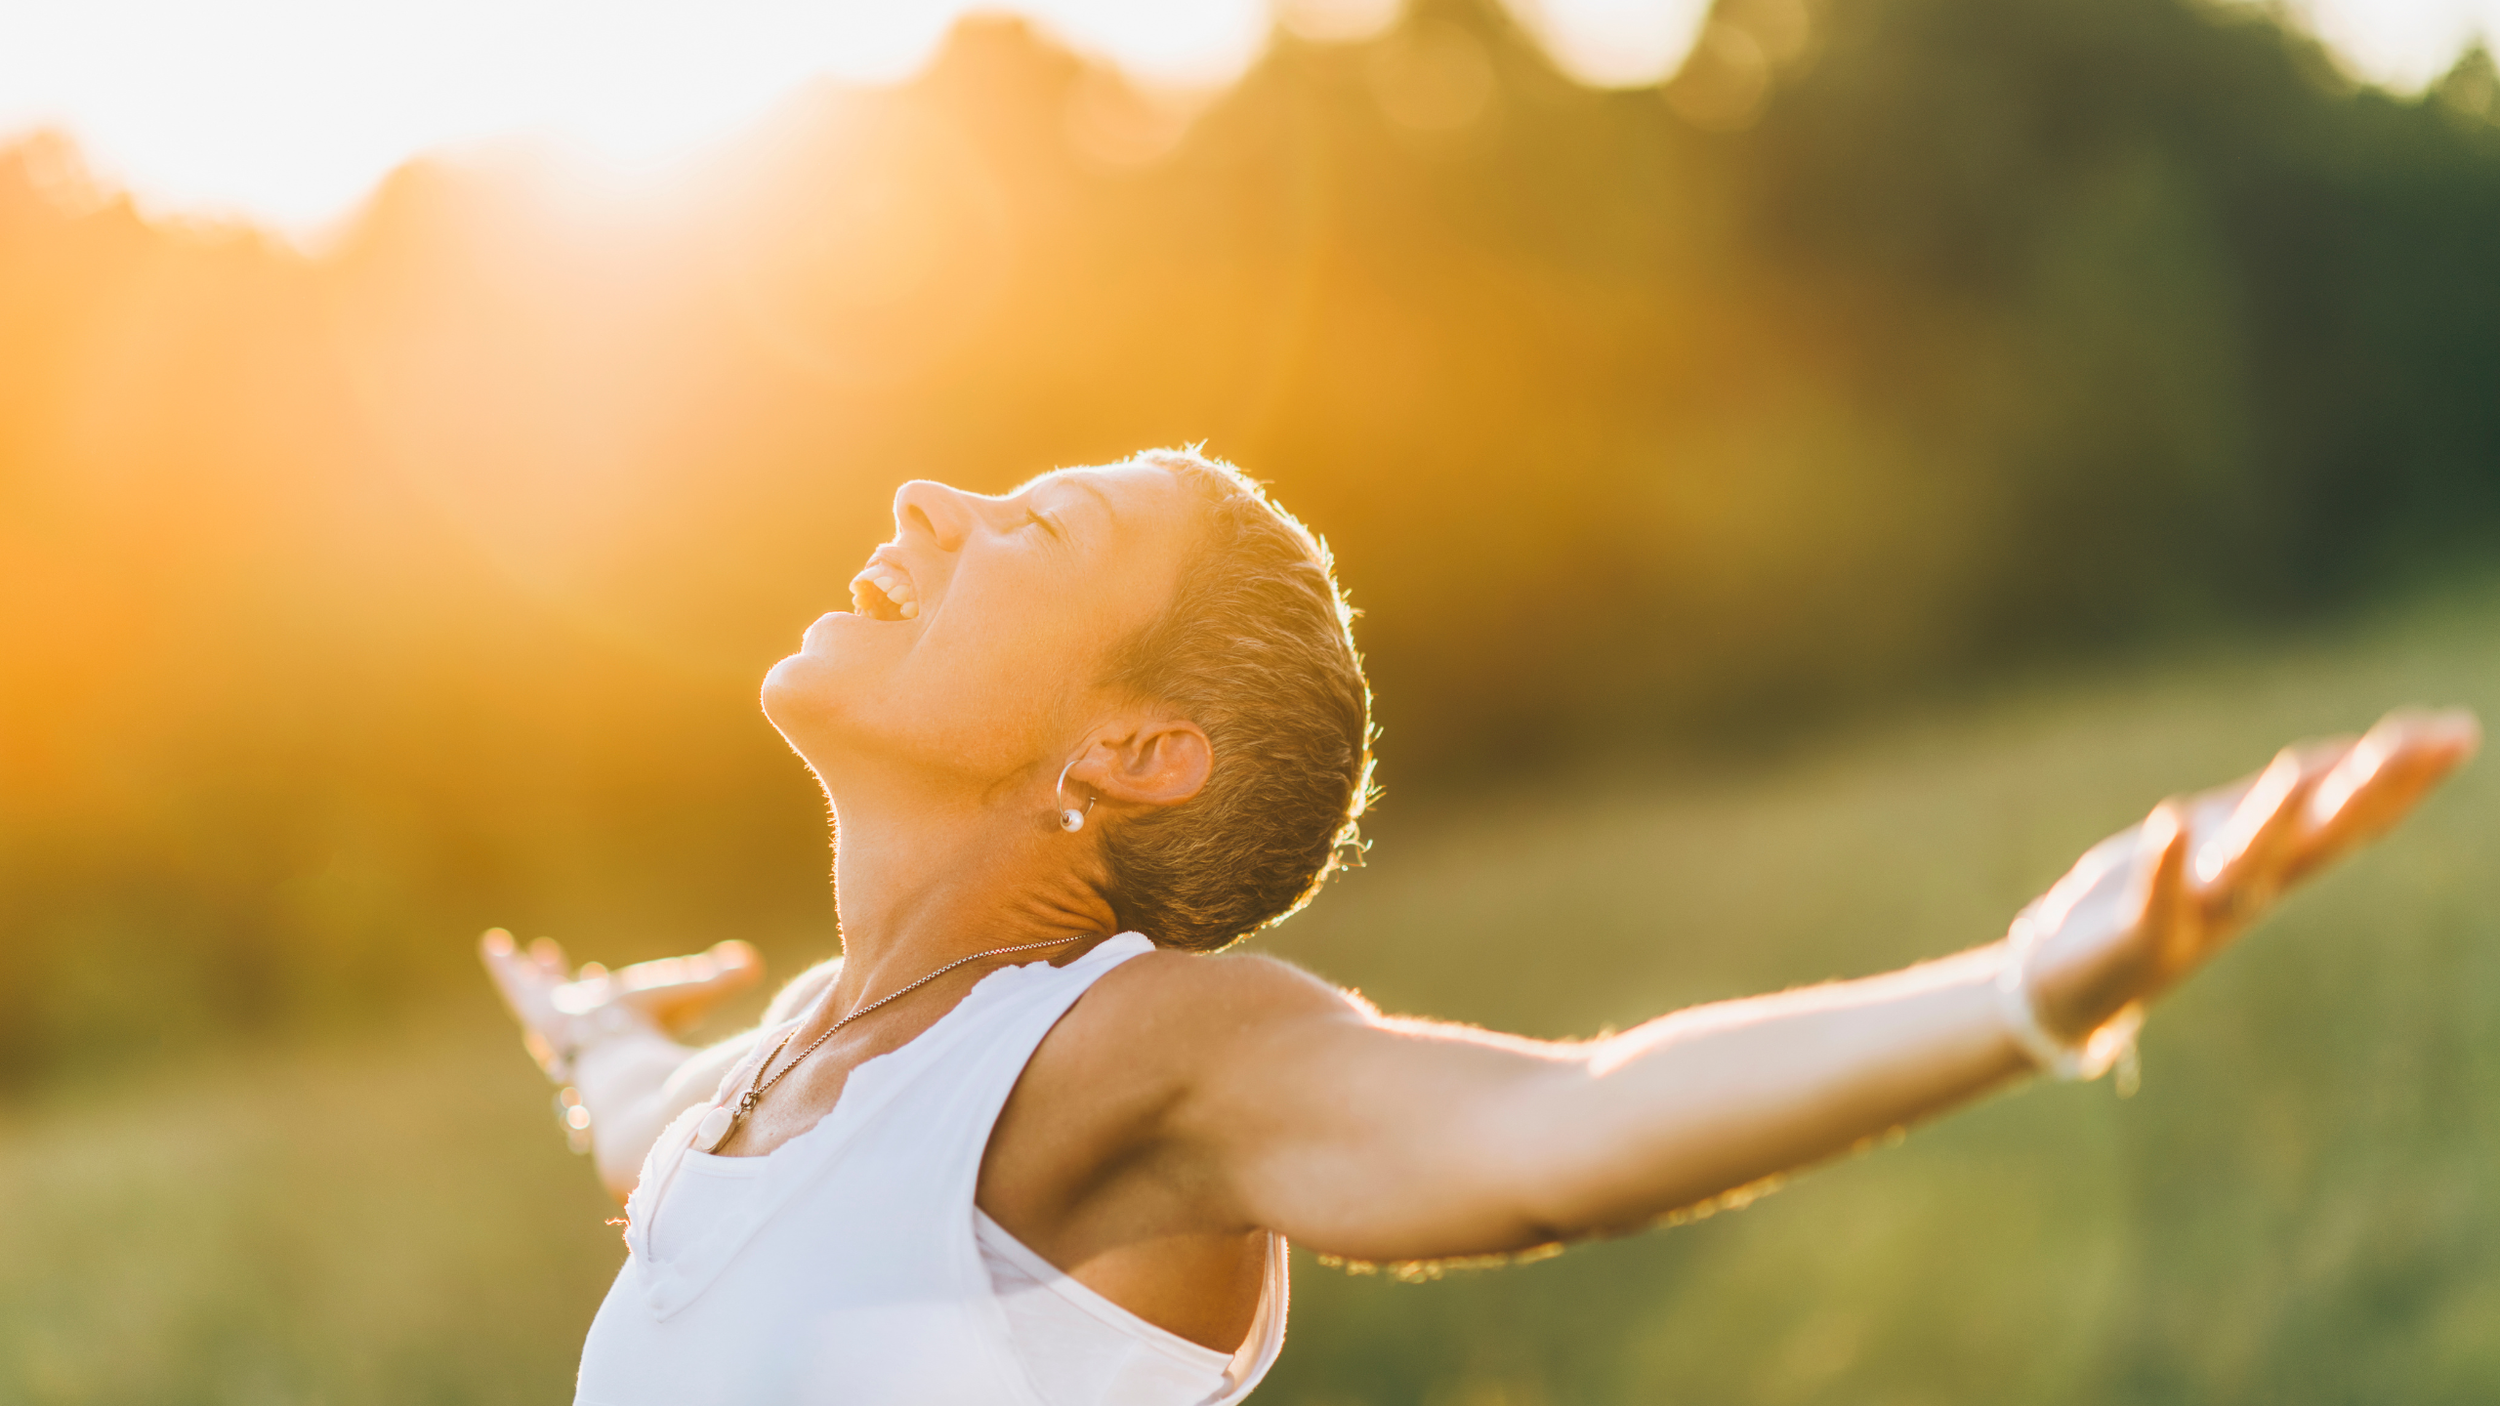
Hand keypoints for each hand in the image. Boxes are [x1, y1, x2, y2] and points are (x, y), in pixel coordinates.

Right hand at [480, 930, 763, 1076]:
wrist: (628, 1075)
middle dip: (571, 987)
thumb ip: (720, 979)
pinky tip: (493, 945)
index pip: (630, 1016)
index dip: (627, 1003)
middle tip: (559, 963)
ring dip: (540, 979)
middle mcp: (598, 1037)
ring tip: (532, 955)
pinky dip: (508, 969)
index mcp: (633, 1035)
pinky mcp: (543, 1020)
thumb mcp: (694, 994)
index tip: (614, 988)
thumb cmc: (664, 1037)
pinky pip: (521, 991)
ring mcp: (567, 1031)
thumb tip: (755, 965)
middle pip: (582, 1009)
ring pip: (548, 1001)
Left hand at [2018, 706, 2479, 1045]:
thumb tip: (2351, 754)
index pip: (2349, 816)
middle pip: (2320, 839)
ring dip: (2272, 824)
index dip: (2403, 776)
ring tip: (2294, 772)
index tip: (2456, 730)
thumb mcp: (2219, 841)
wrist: (2070, 992)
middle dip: (2368, 790)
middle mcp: (2247, 892)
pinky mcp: (2138, 943)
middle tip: (2422, 741)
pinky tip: (2169, 820)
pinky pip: (2154, 905)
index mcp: (2271, 865)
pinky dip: (2164, 866)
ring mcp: (2195, 919)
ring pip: (2246, 871)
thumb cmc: (2148, 900)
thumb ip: (2281, 805)